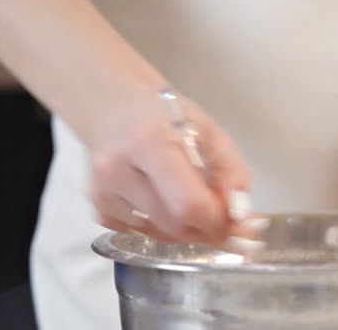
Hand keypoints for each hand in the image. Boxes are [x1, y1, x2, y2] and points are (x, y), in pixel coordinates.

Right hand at [86, 89, 254, 245]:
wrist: (111, 104)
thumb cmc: (163, 113)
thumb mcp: (207, 129)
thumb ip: (231, 170)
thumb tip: (240, 214)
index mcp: (148, 142)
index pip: (188, 204)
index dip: (217, 221)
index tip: (238, 222)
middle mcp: (117, 169)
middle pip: (174, 224)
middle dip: (207, 230)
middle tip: (228, 225)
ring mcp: (102, 190)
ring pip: (159, 233)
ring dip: (187, 231)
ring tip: (200, 209)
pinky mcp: (97, 205)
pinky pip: (140, 233)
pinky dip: (163, 228)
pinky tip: (168, 205)